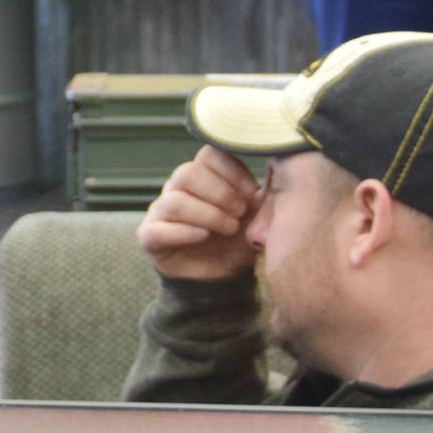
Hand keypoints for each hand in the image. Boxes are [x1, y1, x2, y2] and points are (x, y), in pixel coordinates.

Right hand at [137, 145, 263, 280]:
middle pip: (187, 173)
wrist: (225, 277)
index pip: (207, 155)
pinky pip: (158, 229)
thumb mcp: (260, 213)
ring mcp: (160, 212)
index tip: (252, 190)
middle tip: (240, 212)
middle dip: (220, 193)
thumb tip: (281, 162)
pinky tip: (204, 236)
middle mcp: (176, 189)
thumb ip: (268, 189)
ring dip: (207, 214)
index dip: (230, 169)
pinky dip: (184, 232)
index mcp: (201, 176)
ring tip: (229, 228)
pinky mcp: (150, 237)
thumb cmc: (241, 237)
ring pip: (174, 201)